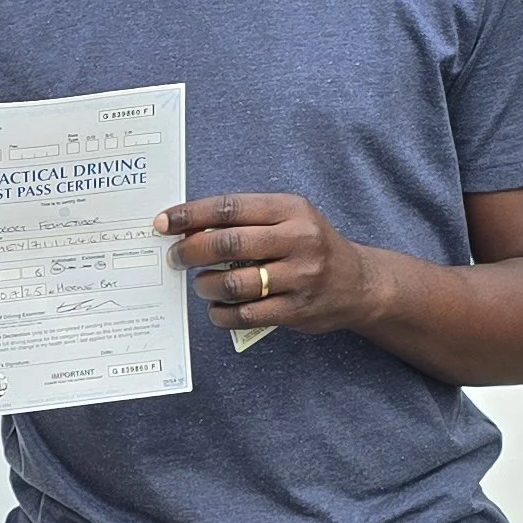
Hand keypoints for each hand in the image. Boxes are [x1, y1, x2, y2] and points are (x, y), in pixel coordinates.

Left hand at [157, 190, 372, 338]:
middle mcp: (298, 240)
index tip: (164, 222)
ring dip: (206, 285)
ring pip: (235, 283)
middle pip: (228, 244)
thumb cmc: (310, 246)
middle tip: (175, 257)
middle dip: (191, 251)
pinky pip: (247, 315)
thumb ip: (247, 220)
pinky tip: (218, 308)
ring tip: (202, 284)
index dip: (191, 215)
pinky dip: (222, 313)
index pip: (230, 208)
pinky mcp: (297, 310)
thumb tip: (190, 228)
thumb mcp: (289, 219)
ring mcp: (299, 277)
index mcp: (291, 209)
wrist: (358, 283)